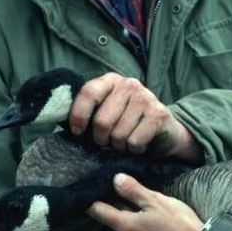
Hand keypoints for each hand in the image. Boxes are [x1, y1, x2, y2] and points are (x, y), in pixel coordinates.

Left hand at [69, 72, 202, 161]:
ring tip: (126, 141)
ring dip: (119, 146)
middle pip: (102, 121)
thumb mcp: (107, 111)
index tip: (77, 132)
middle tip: (108, 141)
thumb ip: (90, 112)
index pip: (88, 93)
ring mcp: (145, 97)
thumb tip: (65, 125)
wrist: (165, 131)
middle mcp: (129, 84)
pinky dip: (134, 149)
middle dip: (101, 139)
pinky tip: (139, 144)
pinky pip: (134, 141)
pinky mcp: (159, 113)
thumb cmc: (128, 123)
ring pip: (118, 134)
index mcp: (110, 81)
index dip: (79, 115)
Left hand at [88, 174, 204, 230]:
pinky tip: (143, 212)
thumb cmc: (178, 222)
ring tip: (126, 195)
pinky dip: (135, 220)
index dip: (91, 200)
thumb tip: (115, 179)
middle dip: (109, 203)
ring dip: (124, 212)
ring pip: (125, 224)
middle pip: (111, 218)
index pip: (99, 212)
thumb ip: (133, 190)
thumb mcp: (155, 201)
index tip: (88, 189)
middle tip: (107, 186)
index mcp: (125, 225)